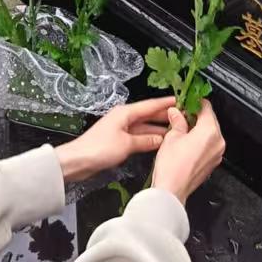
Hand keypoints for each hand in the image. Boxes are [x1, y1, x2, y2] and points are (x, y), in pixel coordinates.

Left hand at [55, 97, 177, 183]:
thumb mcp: (126, 144)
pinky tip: (158, 142)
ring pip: (144, 126)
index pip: (150, 105)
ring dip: (157, 128)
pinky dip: (148, 138)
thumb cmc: (98, 148)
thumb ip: (145, 140)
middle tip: (183, 116)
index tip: (180, 100)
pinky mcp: (118, 140)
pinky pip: (138, 136)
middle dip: (164, 115)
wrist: (78, 161)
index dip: (166, 103)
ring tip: (175, 129)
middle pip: (148, 115)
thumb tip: (160, 139)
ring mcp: (120, 129)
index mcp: (125, 113)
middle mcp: (123, 118)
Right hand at [150, 101, 224, 204]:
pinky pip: (209, 145)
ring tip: (181, 127)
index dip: (195, 101)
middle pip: (210, 120)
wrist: (172, 190)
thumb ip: (177, 120)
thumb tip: (176, 112)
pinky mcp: (213, 162)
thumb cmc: (172, 167)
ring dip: (198, 128)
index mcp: (209, 131)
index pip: (206, 107)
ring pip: (210, 133)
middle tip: (181, 113)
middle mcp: (218, 142)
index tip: (187, 100)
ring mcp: (217, 154)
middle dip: (196, 115)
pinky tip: (186, 141)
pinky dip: (200, 140)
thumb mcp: (171, 136)